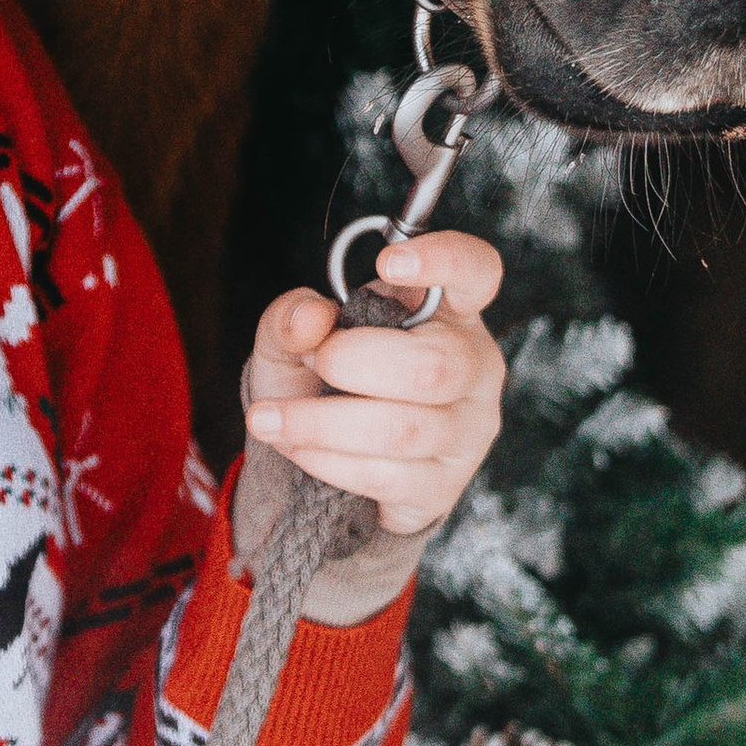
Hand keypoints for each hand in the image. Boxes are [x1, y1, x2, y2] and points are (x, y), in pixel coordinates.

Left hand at [242, 231, 504, 537]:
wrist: (326, 452)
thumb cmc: (323, 377)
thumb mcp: (295, 336)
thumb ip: (293, 316)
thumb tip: (309, 318)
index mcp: (448, 309)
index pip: (476, 271)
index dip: (443, 261)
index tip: (388, 262)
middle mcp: (474, 366)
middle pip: (433, 366)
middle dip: (351, 362)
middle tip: (311, 360)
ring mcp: (466, 430)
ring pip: (402, 430)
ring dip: (320, 422)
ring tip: (269, 416)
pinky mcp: (443, 484)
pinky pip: (386, 475)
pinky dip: (326, 459)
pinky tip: (295, 445)